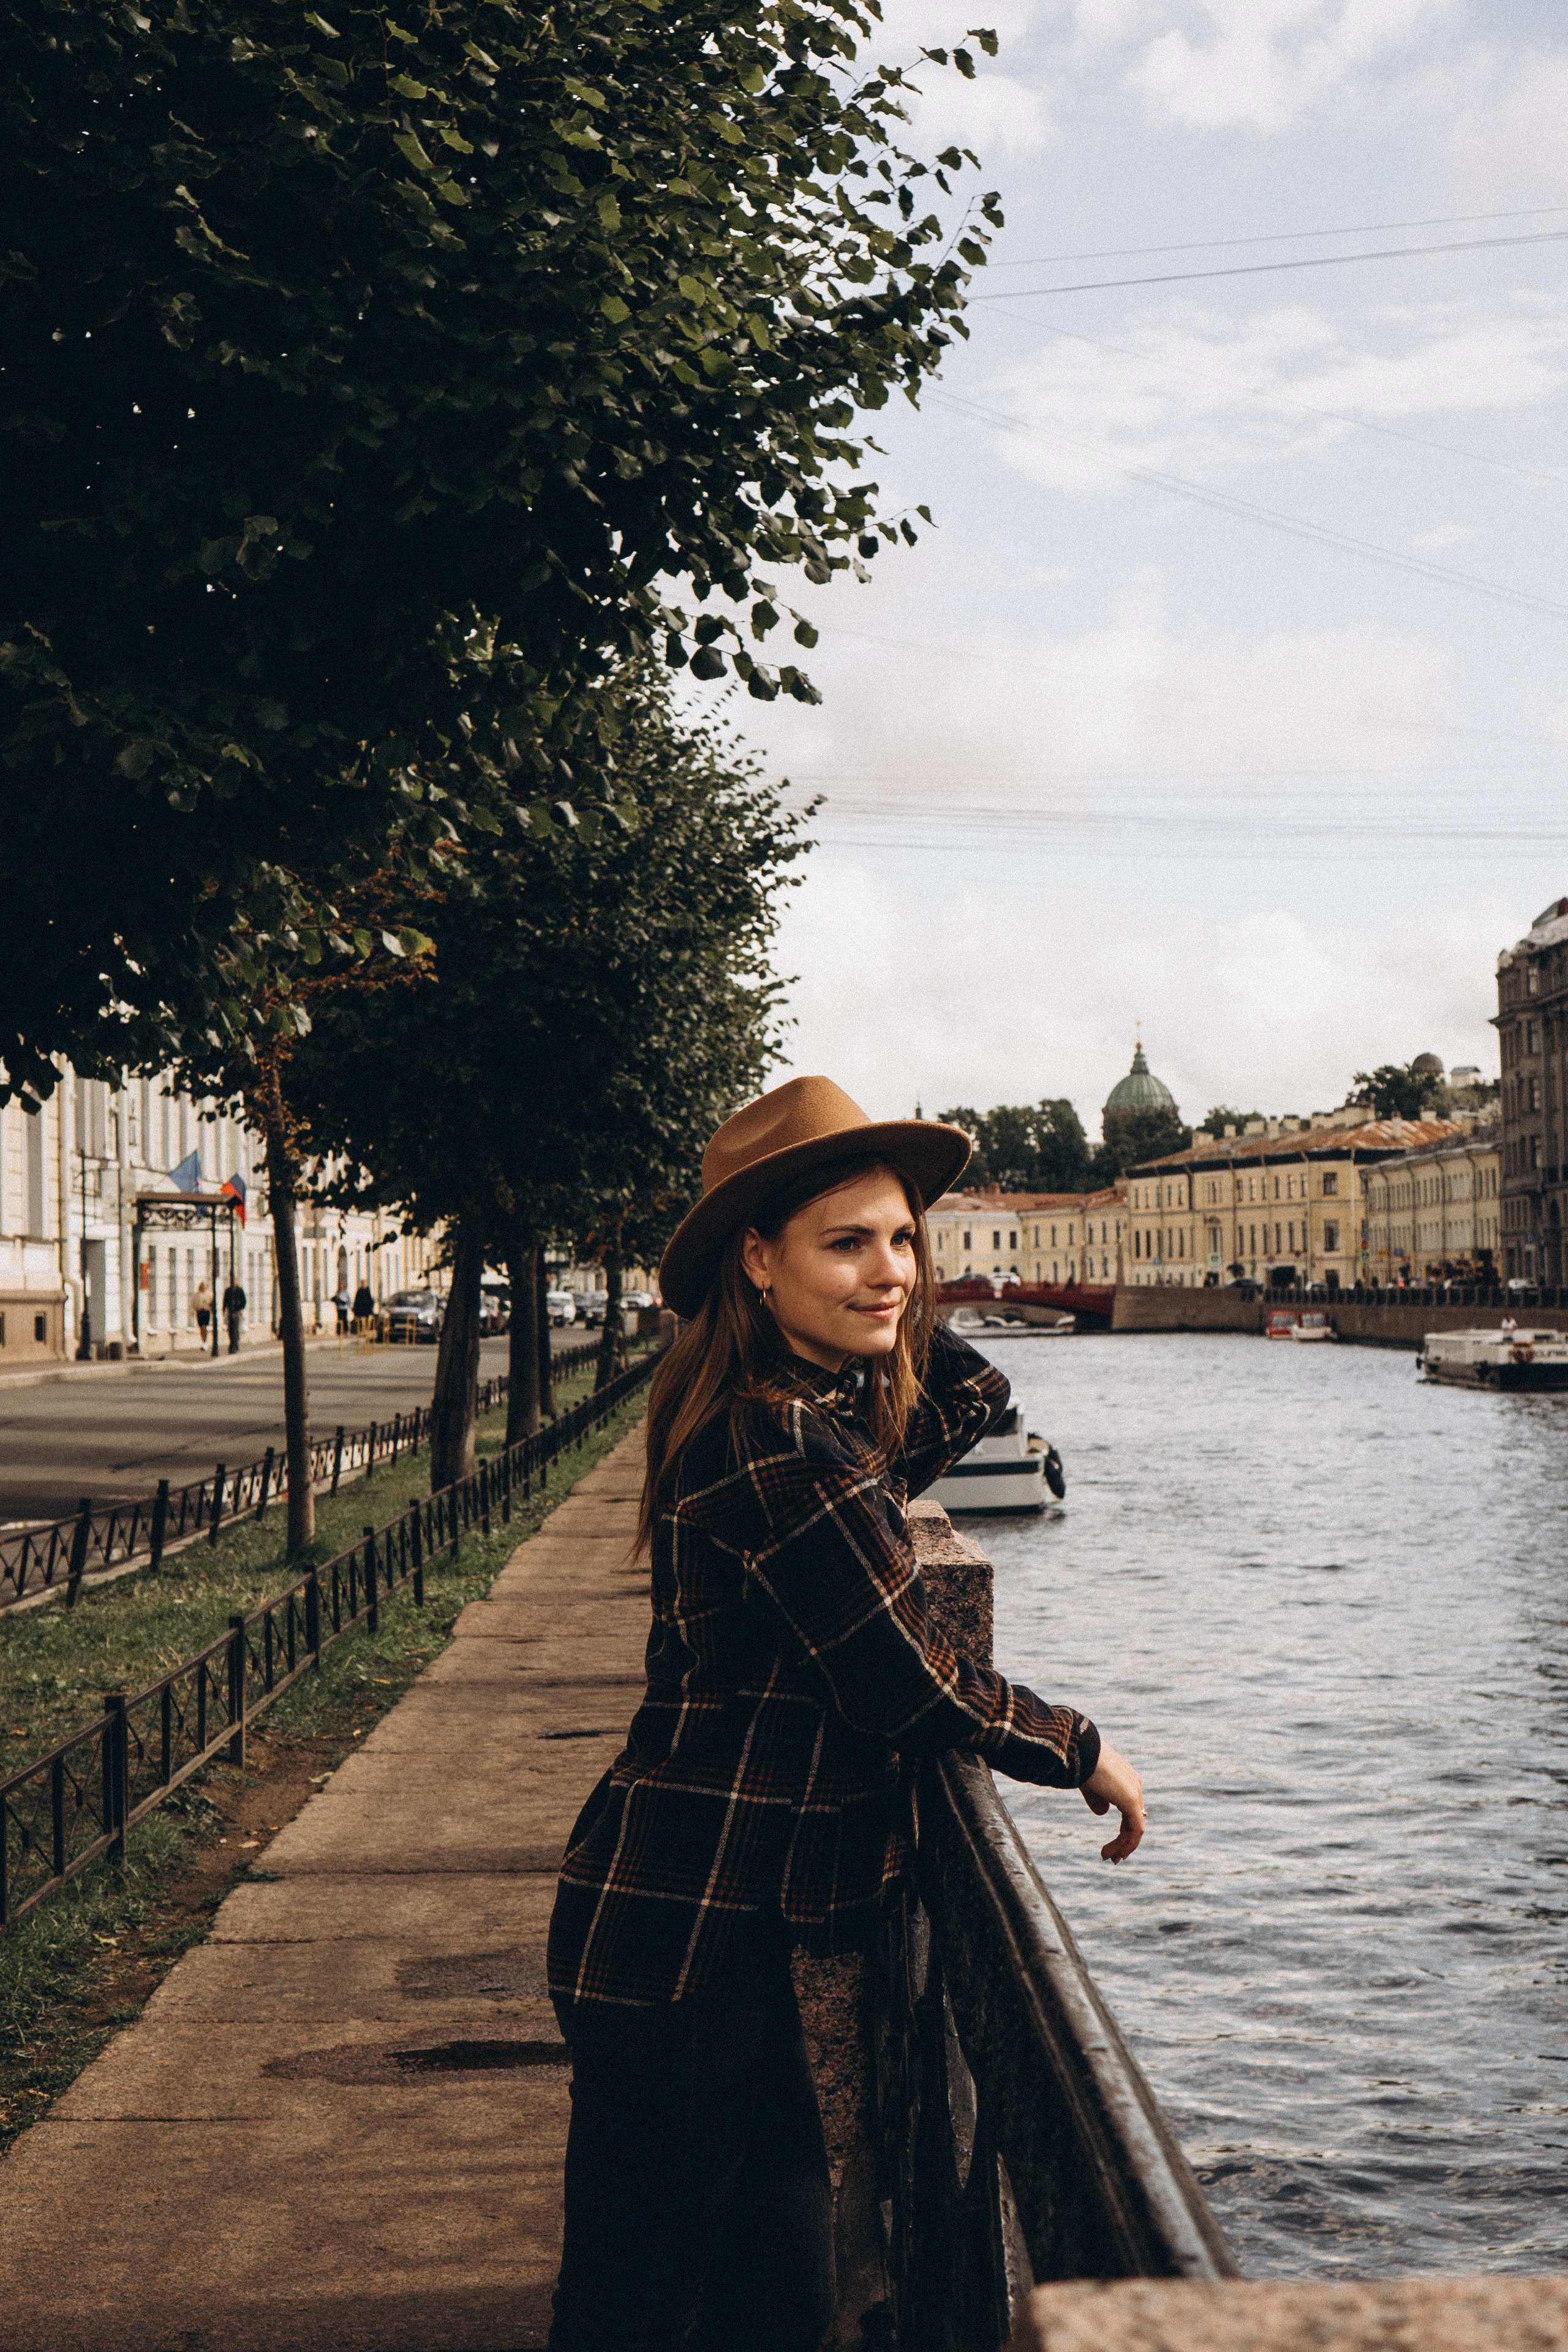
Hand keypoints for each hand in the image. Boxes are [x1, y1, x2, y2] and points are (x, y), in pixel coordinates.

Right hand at [1081, 1740, 1144, 1862]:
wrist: (1081, 1750)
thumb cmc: (1082, 1763)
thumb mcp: (1089, 1784)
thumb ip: (1096, 1799)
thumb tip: (1102, 1813)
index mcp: (1126, 1779)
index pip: (1130, 1810)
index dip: (1122, 1830)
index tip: (1110, 1845)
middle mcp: (1134, 1785)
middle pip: (1134, 1820)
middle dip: (1124, 1841)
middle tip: (1112, 1858)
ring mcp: (1135, 1793)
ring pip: (1135, 1828)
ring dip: (1123, 1846)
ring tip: (1108, 1858)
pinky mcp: (1132, 1802)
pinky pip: (1135, 1830)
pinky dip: (1126, 1844)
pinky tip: (1114, 1853)